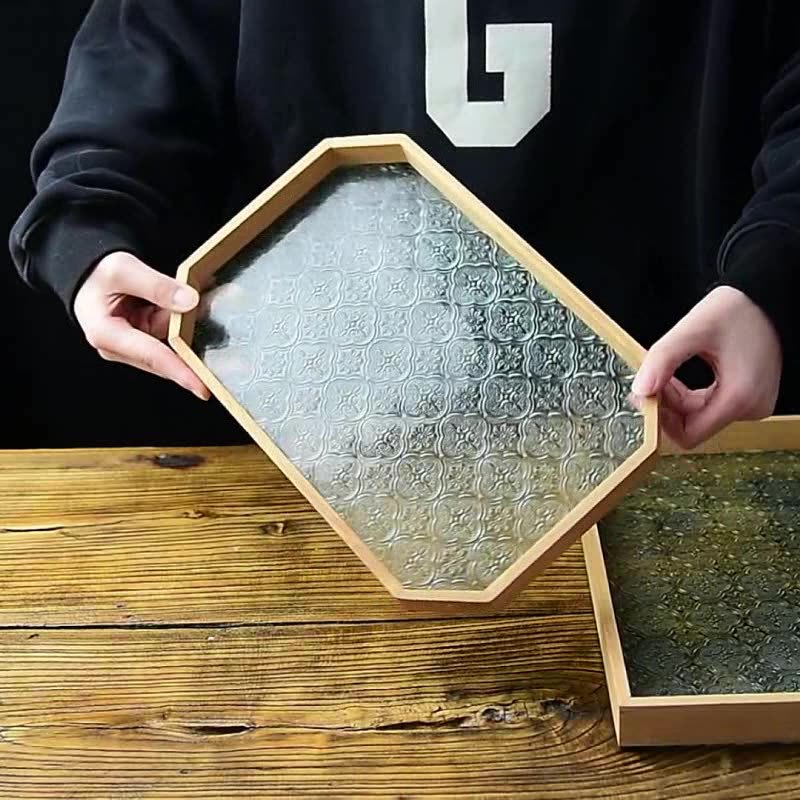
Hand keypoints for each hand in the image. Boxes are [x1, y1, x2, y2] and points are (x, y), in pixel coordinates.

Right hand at [74, 251, 209, 399]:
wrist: (88, 274)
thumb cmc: (97, 273)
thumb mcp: (123, 270)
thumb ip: (156, 286)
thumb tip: (189, 302)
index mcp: (108, 335)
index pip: (151, 356)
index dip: (180, 371)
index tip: (203, 386)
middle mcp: (123, 348)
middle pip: (168, 356)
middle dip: (198, 351)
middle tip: (230, 353)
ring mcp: (138, 345)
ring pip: (176, 344)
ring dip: (198, 331)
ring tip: (223, 315)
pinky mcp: (150, 339)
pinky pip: (176, 335)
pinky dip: (191, 323)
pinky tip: (209, 310)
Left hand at [630, 286, 780, 448]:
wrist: (768, 298)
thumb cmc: (740, 309)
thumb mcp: (694, 329)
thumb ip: (663, 359)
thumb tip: (641, 389)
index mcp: (740, 397)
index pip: (689, 434)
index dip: (662, 420)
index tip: (647, 395)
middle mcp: (750, 407)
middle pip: (692, 426)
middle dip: (667, 405)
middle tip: (653, 379)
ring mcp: (751, 404)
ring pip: (698, 417)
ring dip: (676, 399)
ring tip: (667, 371)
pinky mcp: (747, 398)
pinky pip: (708, 407)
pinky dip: (688, 396)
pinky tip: (679, 376)